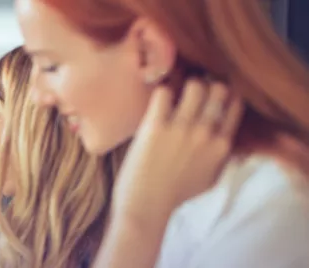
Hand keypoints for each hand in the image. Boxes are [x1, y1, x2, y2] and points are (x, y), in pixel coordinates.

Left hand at [113, 79, 243, 216]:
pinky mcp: (155, 126)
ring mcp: (181, 128)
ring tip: (175, 94)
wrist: (147, 204)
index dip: (225, 95)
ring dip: (184, 85)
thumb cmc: (176, 194)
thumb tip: (230, 142)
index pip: (235, 105)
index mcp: (222, 145)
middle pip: (218, 89)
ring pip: (194, 86)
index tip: (213, 95)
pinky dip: (161, 92)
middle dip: (207, 86)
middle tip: (193, 91)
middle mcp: (205, 133)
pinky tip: (157, 102)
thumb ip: (223, 158)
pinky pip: (163, 93)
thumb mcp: (211, 179)